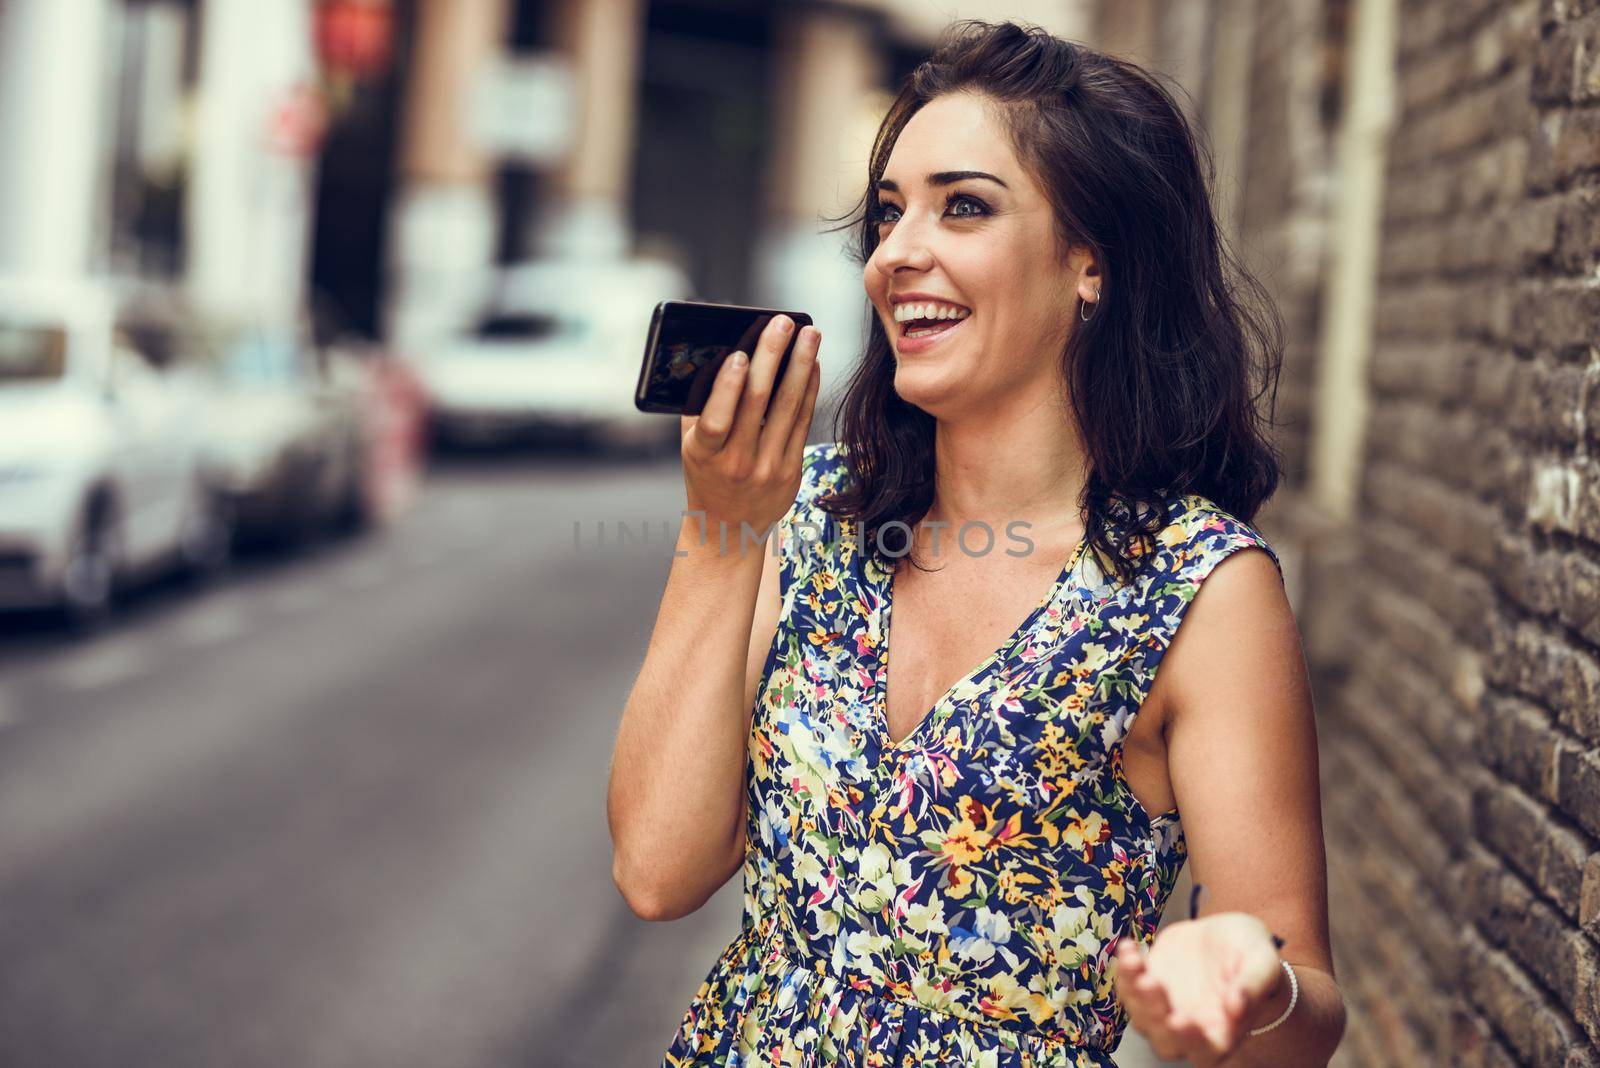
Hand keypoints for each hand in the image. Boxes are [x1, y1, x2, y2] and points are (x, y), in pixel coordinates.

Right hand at [680, 315, 820, 540]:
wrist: (729, 527)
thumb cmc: (706, 472)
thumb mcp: (691, 445)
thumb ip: (699, 405)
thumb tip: (715, 352)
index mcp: (704, 455)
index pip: (716, 420)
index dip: (727, 387)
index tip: (739, 354)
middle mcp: (737, 463)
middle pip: (758, 403)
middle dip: (772, 357)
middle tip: (783, 323)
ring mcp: (768, 469)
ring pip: (788, 408)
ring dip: (801, 365)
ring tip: (810, 334)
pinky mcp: (792, 470)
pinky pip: (803, 421)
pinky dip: (809, 389)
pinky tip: (812, 364)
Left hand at [1113, 912, 1285, 1064]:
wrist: (1226, 936)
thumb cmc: (1250, 955)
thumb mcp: (1262, 963)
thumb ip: (1253, 985)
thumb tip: (1237, 1006)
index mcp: (1223, 1033)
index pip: (1205, 1051)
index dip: (1189, 1040)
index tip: (1179, 1020)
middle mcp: (1190, 1029)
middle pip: (1165, 1041)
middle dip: (1153, 1016)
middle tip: (1151, 984)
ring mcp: (1165, 1010)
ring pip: (1140, 1016)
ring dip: (1132, 991)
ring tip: (1134, 960)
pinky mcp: (1147, 986)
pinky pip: (1128, 987)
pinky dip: (1124, 970)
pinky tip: (1128, 949)